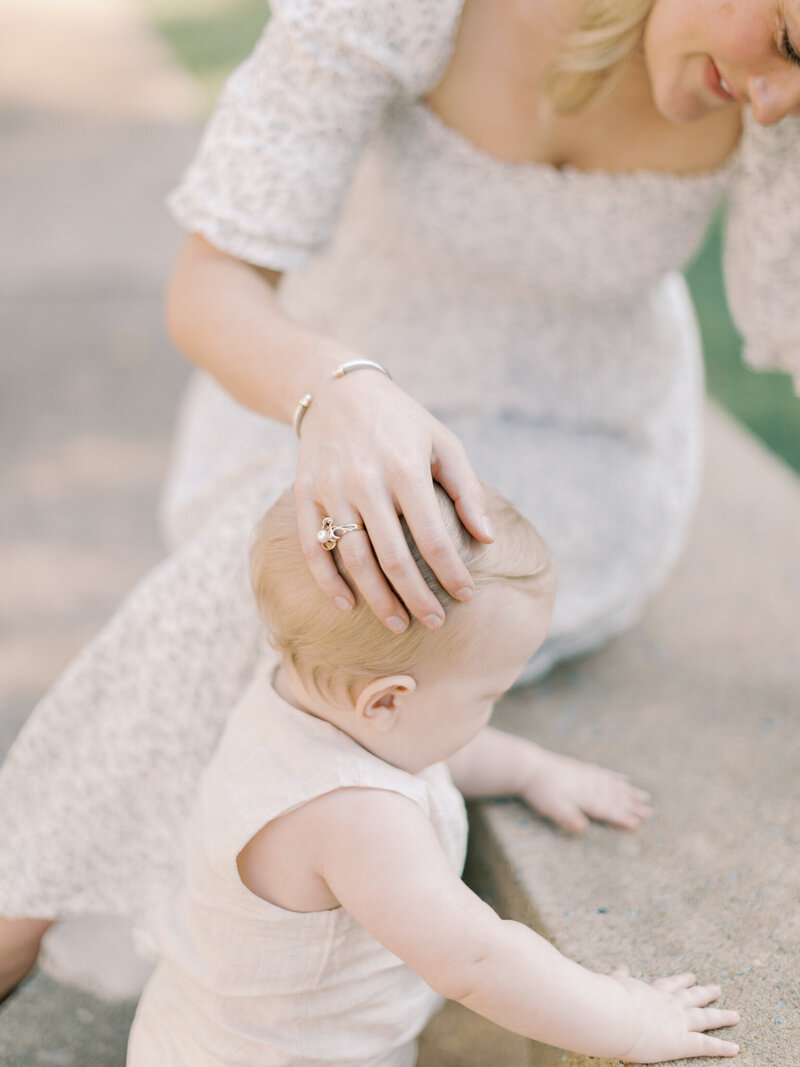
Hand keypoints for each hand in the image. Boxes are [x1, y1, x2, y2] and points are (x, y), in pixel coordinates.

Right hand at [294, 366, 490, 631]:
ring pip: (354, 559)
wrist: (336, 390)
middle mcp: (366, 482)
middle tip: (435, 623)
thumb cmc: (401, 421)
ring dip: (377, 598)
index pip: (432, 537)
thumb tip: (488, 539)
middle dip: (417, 598)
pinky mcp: (305, 494)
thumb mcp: (442, 443)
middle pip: (392, 558)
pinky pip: (313, 547)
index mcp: (405, 468)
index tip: (466, 596)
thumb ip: (466, 490)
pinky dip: (328, 581)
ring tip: (398, 624)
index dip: (451, 572)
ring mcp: (331, 490)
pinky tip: (348, 605)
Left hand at [519, 747, 651, 833]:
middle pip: (614, 797)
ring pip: (612, 785)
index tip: (638, 824)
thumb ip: (568, 818)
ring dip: (629, 792)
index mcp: (584, 797)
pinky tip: (623, 778)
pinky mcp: (579, 769)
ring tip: (645, 797)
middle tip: (650, 813)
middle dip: (632, 806)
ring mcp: (586, 776)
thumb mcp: (551, 807)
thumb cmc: (540, 790)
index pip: (607, 809)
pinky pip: (603, 773)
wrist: (528, 766)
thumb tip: (583, 830)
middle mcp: (589, 785)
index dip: (622, 817)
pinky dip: (614, 777)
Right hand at [612, 969, 739, 1061]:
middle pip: (693, 997)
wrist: (615, 1014)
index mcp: (652, 991)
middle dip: (705, 993)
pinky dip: (722, 1047)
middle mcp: (669, 1004)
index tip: (691, 976)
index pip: (671, 984)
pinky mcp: (683, 1041)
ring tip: (735, 1015)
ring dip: (721, 1016)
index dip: (682, 981)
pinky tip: (735, 1048)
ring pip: (705, 1018)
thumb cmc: (609, 999)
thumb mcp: (614, 983)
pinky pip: (706, 1045)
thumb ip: (619, 977)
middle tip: (717, 989)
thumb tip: (621, 967)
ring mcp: (678, 1022)